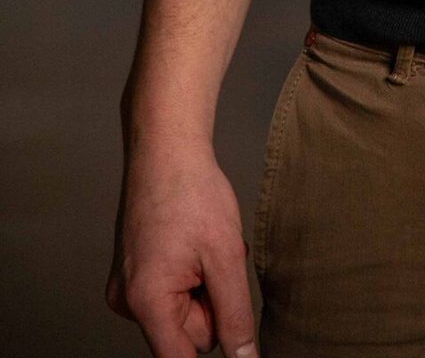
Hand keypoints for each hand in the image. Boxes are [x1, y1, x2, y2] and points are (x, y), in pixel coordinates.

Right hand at [107, 138, 258, 357]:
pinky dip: (188, 278)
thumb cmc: (193, 192)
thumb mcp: (226, 257)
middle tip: (218, 260)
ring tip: (204, 248)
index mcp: (146, 301)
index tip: (229, 320)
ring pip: (180, 315)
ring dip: (202, 289)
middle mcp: (126, 302)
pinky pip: (168, 296)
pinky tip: (192, 246)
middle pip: (186, 336)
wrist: (166, 149)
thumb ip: (236, 315)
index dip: (216, 343)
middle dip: (211, 305)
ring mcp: (124, 289)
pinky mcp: (129, 275)